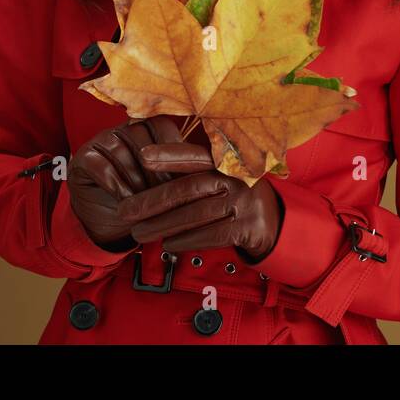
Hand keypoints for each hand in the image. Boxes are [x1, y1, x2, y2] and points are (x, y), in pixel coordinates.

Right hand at [66, 117, 184, 250]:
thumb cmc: (144, 200)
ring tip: (145, 202)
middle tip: (164, 196)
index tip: (184, 177)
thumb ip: (182, 170)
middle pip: (142, 139)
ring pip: (122, 152)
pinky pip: (101, 166)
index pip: (163, 126)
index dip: (174, 151)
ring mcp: (101, 140)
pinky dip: (115, 185)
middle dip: (155, 171)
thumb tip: (211, 169)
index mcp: (148, 128)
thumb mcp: (167, 185)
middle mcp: (124, 128)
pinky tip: (125, 201)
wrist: (109, 220)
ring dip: (135, 180)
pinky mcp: (83, 157)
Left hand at [116, 142, 284, 262]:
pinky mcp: (248, 227)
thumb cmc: (235, 195)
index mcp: (228, 161)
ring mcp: (244, 202)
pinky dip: (186, 240)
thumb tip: (147, 166)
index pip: (195, 155)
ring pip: (195, 214)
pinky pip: (211, 235)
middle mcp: (237, 178)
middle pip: (188, 188)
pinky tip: (169, 244)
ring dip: (162, 226)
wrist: (274, 221)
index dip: (169, 155)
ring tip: (138, 233)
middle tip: (125, 211)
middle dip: (152, 200)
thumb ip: (194, 172)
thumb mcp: (222, 175)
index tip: (142, 155)